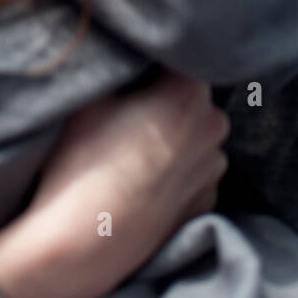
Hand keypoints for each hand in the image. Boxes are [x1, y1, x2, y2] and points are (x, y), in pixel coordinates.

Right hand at [0, 73, 229, 297]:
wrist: (84, 244)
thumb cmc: (83, 161)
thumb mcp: (92, 95)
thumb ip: (122, 67)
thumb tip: (129, 53)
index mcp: (190, 92)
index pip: (177, 58)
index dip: (152, 63)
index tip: (130, 73)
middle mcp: (214, 126)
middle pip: (190, 97)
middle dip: (165, 100)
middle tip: (127, 114)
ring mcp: (214, 168)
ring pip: (193, 136)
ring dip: (172, 137)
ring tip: (131, 155)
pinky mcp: (207, 203)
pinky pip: (192, 172)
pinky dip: (174, 173)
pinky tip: (142, 183)